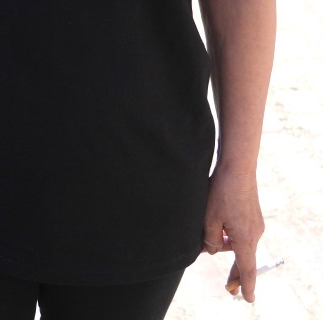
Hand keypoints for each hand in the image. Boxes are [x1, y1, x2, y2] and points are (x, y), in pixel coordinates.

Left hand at [201, 165, 264, 302]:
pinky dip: (231, 233)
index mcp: (245, 239)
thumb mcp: (209, 218)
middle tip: (230, 285)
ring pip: (240, 242)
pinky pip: (241, 230)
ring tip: (210, 237)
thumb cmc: (222, 191)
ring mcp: (255, 223)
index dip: (245, 285)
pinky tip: (219, 223)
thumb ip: (210, 240)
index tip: (247, 299)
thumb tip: (212, 250)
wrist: (238, 167)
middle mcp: (254, 233)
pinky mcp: (253, 214)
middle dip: (236, 271)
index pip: (246, 269)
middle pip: (243, 257)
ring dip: (227, 244)